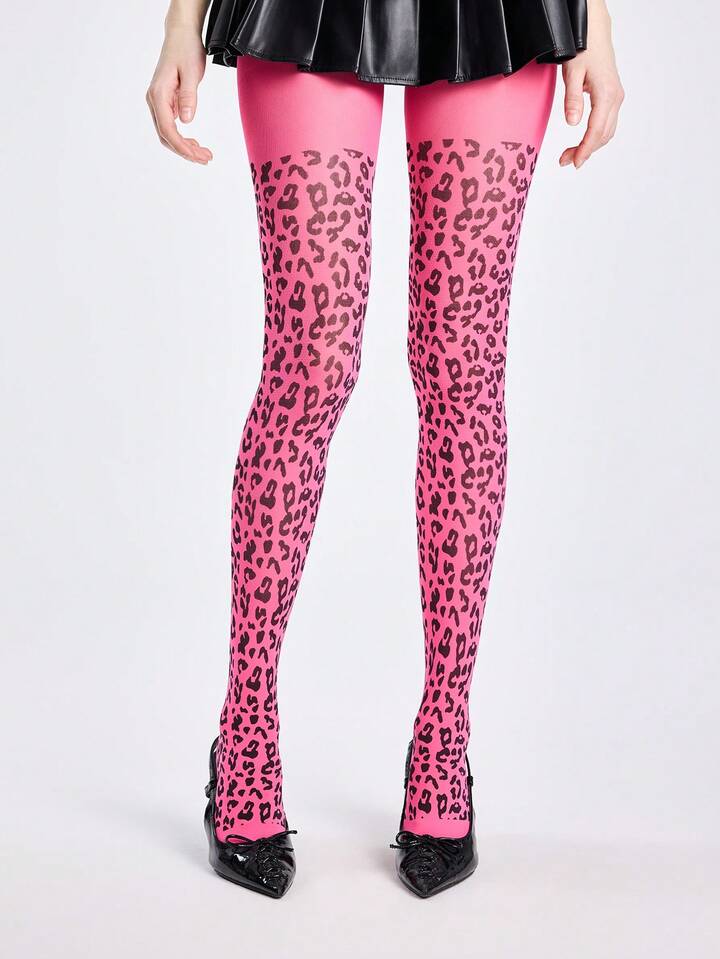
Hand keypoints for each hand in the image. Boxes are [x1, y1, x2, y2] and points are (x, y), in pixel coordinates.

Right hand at [146, 23, 212, 163]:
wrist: (181, 35)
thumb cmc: (186, 50)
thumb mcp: (191, 72)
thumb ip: (188, 97)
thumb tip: (186, 121)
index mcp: (158, 95)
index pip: (167, 130)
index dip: (182, 147)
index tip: (198, 156)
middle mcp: (154, 100)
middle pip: (166, 136)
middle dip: (185, 151)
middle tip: (206, 159)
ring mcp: (159, 102)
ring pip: (168, 133)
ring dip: (184, 147)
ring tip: (204, 155)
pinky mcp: (166, 102)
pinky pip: (171, 126)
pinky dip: (183, 138)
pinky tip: (195, 143)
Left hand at [560, 0, 623, 168]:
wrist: (595, 33)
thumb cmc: (583, 49)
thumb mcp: (572, 73)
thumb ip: (572, 99)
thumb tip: (572, 124)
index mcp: (607, 94)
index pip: (596, 131)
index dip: (585, 149)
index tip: (573, 163)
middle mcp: (616, 98)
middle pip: (603, 135)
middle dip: (585, 151)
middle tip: (565, 161)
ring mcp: (616, 98)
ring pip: (607, 131)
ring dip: (591, 146)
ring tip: (570, 154)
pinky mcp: (613, 97)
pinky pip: (607, 123)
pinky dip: (595, 136)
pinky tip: (583, 141)